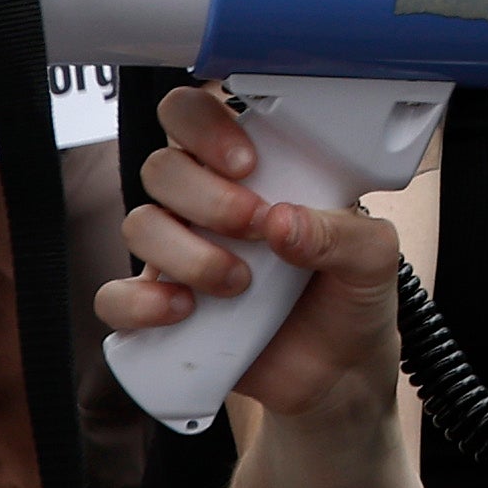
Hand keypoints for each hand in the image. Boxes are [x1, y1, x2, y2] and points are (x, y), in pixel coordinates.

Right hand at [105, 79, 409, 438]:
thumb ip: (344, 232)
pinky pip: (114, 296)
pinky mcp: (161, 310)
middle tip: (255, 228)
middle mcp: (205, 204)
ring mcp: (178, 256)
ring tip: (238, 283)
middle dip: (206, 196)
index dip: (203, 124)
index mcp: (251, 171)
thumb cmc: (351, 296)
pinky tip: (183, 311)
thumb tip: (282, 221)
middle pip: (162, 166)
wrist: (339, 373)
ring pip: (139, 224)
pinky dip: (139, 303)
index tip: (247, 163)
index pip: (193, 115)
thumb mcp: (373, 257)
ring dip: (185, 251)